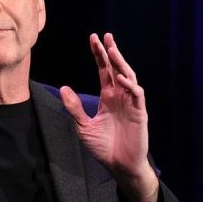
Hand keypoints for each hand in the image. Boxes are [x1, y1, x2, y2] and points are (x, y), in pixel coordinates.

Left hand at [60, 33, 158, 201]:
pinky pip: (136, 95)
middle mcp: (120, 97)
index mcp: (107, 97)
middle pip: (116, 68)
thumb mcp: (83, 127)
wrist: (118, 165)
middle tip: (104, 36)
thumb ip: (74, 108)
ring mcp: (131, 104)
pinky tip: (119, 78)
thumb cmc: (102, 147)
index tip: (93, 39)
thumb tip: (63, 87)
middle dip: (111, 52)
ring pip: (128, 77)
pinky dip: (129, 85)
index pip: (104, 70)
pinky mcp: (139, 113)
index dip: (99, 55)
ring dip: (121, 63)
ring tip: (112, 49)